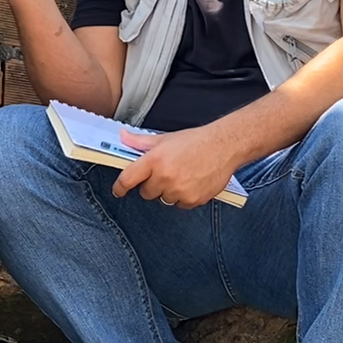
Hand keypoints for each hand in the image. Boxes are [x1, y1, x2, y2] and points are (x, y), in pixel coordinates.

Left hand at [112, 126, 242, 208]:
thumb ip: (141, 142)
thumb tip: (123, 137)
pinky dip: (184, 197)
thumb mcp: (166, 138)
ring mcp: (179, 190)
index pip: (128, 179)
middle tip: (165, 173)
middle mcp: (165, 176)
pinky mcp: (192, 200)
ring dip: (169, 192)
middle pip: (146, 193)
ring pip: (164, 200)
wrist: (224, 146)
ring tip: (183, 176)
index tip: (118, 191)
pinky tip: (192, 182)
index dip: (120, 187)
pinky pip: (180, 205)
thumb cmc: (195, 141)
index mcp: (155, 160)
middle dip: (152, 185)